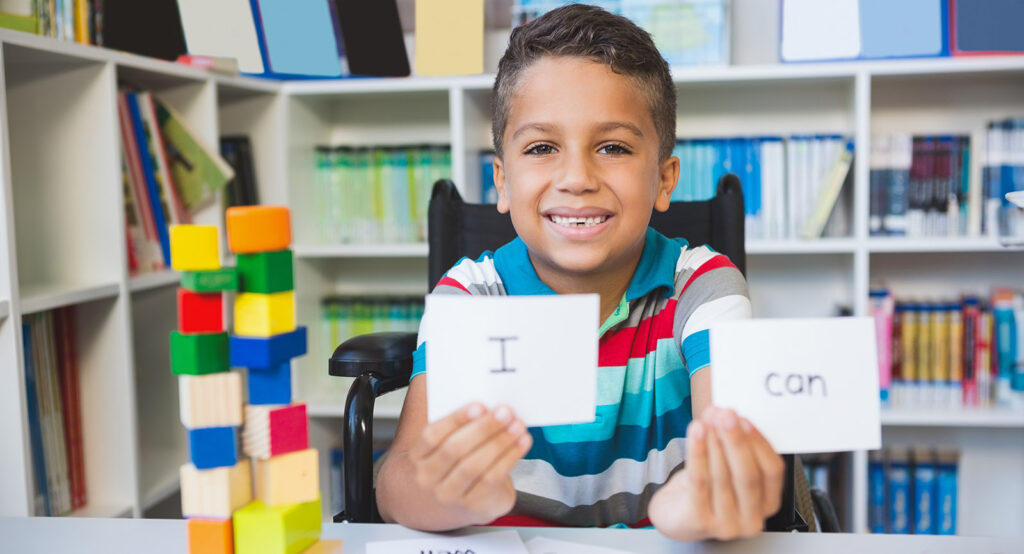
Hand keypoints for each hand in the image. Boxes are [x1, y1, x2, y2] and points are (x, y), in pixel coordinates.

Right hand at [408, 403, 532, 524]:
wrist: (441, 505)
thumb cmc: (446, 466)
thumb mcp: (439, 446)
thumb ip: (454, 425)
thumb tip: (482, 401)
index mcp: (416, 457)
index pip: (431, 436)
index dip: (455, 419)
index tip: (479, 405)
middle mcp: (428, 479)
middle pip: (455, 450)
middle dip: (483, 428)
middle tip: (504, 412)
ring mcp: (449, 495)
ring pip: (475, 466)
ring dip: (500, 442)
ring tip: (517, 425)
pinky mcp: (473, 506)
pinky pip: (492, 479)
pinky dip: (510, 458)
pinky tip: (520, 443)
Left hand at [649, 407, 783, 541]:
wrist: (678, 514)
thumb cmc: (709, 488)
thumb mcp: (730, 469)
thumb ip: (737, 447)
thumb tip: (730, 415)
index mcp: (768, 502)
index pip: (772, 471)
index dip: (759, 443)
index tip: (745, 419)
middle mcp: (752, 518)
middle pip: (747, 475)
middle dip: (736, 441)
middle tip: (727, 415)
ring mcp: (726, 525)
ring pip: (721, 477)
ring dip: (714, 442)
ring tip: (708, 419)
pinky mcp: (699, 521)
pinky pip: (698, 481)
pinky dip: (697, 453)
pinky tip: (696, 433)